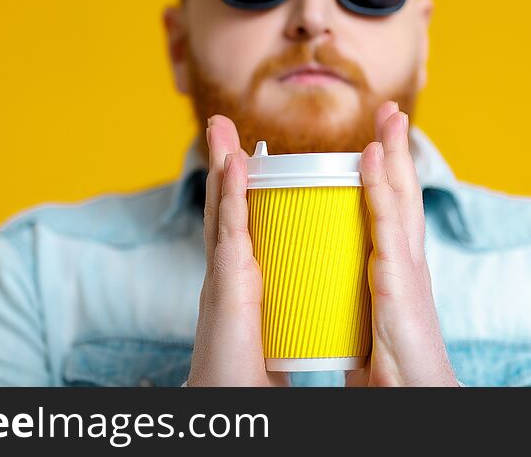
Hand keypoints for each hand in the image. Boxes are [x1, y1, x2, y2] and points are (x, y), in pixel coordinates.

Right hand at [186, 114, 288, 386]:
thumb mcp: (277, 328)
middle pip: (229, 208)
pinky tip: (232, 165)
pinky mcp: (226, 286)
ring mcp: (224, 276)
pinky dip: (229, 195)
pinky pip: (229, 231)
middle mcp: (230, 272)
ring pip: (223, 210)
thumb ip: (289, 310)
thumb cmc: (253, 376)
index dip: (243, 193)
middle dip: (226, 166)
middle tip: (223, 128)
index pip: (245, 226)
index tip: (247, 161)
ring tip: (219, 128)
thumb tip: (310, 305)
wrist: (235, 403)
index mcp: (244, 280)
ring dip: (221, 165)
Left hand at [346, 101, 458, 386]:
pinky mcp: (399, 280)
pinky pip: (386, 222)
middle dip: (396, 151)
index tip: (378, 144)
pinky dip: (379, 184)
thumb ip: (356, 302)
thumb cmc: (391, 370)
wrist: (412, 397)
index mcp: (398, 271)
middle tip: (390, 113)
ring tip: (388, 115)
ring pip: (399, 197)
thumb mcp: (370, 322)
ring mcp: (407, 267)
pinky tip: (371, 154)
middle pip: (402, 194)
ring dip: (393, 152)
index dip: (388, 176)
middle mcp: (407, 261)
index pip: (393, 213)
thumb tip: (331, 297)